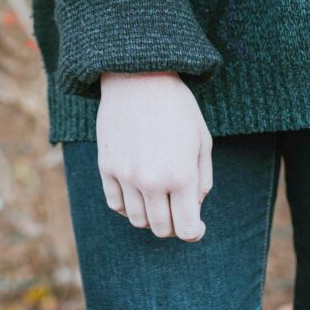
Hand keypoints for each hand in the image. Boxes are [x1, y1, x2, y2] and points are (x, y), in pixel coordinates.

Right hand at [96, 70, 212, 242]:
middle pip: (161, 229)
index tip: (197, 226)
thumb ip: (202, 179)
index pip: (187, 229)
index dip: (195, 232)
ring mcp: (126, 175)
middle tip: (177, 209)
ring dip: (150, 215)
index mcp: (181, 175)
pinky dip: (128, 205)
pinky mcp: (106, 167)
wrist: (139, 77)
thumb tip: (193, 207)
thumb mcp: (202, 140)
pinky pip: (116, 204)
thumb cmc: (177, 107)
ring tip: (158, 196)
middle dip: (173, 225)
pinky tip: (138, 191)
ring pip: (137, 220)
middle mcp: (151, 180)